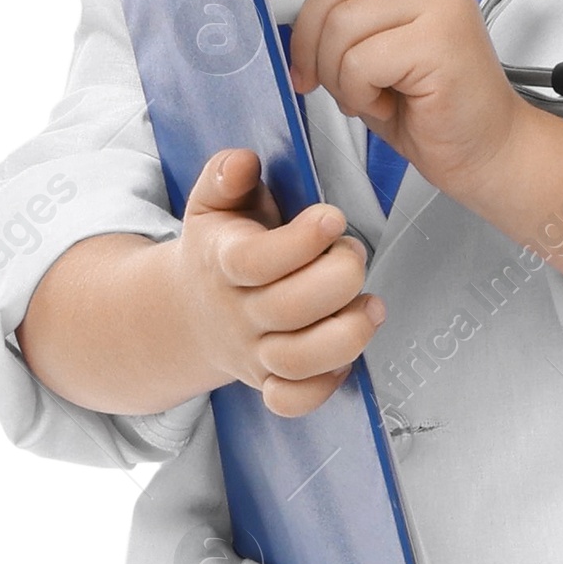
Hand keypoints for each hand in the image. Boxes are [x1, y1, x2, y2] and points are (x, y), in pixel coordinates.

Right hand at [174, 148, 383, 413]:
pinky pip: (292, 401)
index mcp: (222, 262)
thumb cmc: (220, 247)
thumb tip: (244, 162)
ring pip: (297, 362)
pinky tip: (345, 355)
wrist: (191, 311)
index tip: (333, 218)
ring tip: (371, 306)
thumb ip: (225, 175)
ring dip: (346, 336)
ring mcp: (253, 352)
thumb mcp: (213, 202)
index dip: (301, 241)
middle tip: (354, 253)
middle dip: (338, 278)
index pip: (256, 261)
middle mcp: (238, 312)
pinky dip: (324, 386)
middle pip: (287, 309)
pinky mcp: (268, 381)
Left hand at [268, 0, 528, 205]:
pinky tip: (385, 102)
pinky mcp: (438, 41)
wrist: (485, 150)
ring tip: (365, 93)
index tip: (273, 4)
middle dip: (307, 40)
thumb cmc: (430, 106)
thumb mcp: (370, 46)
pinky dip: (358, 94)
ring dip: (336, 74)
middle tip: (312, 76)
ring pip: (341, 24)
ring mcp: (439, 3)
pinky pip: (360, 61)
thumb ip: (335, 12)